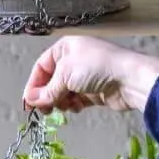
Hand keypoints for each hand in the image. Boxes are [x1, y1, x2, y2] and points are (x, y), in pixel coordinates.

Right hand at [22, 36, 158, 114]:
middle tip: (45, 110)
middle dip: (47, 96)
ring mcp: (85, 76)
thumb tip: (30, 100)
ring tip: (65, 107)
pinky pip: (76, 100)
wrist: (129, 79)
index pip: (41, 67)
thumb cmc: (96, 68)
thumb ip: (47, 90)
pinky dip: (73, 105)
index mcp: (64, 48)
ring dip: (60, 102)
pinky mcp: (94, 91)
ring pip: (63, 92)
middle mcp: (73, 60)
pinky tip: (77, 108)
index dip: (33, 85)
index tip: (29, 103)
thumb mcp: (65, 75)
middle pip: (51, 81)